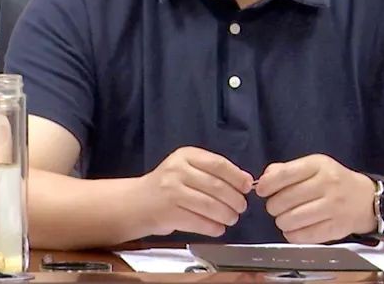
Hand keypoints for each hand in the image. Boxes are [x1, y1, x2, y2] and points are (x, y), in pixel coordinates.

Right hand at [139, 146, 253, 237]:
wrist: (136, 202)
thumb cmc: (169, 185)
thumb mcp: (187, 169)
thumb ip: (213, 172)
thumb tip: (246, 181)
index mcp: (186, 155)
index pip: (218, 164)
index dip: (237, 177)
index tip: (248, 186)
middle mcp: (177, 170)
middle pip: (216, 186)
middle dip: (235, 199)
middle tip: (241, 207)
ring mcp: (171, 191)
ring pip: (209, 205)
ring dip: (226, 215)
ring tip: (232, 219)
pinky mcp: (168, 213)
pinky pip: (198, 221)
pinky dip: (212, 227)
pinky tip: (218, 228)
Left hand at [255, 154, 375, 242]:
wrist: (365, 199)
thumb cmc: (332, 181)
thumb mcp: (313, 166)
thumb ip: (286, 170)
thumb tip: (264, 180)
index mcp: (318, 165)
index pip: (284, 175)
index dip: (267, 185)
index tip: (261, 190)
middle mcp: (327, 184)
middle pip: (285, 200)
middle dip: (273, 206)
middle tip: (276, 206)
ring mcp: (333, 207)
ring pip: (291, 220)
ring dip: (281, 221)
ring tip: (285, 218)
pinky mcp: (335, 228)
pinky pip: (302, 236)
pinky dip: (291, 235)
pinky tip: (294, 229)